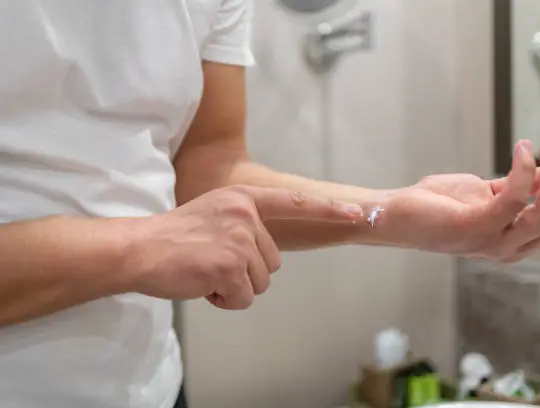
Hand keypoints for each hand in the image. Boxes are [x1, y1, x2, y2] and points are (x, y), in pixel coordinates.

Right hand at [126, 185, 362, 308]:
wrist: (139, 248)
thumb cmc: (174, 238)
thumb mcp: (214, 215)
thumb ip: (244, 224)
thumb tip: (264, 256)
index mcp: (243, 199)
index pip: (295, 203)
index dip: (330, 210)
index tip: (360, 213)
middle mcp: (245, 215)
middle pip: (272, 261)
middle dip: (246, 271)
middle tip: (212, 264)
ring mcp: (238, 239)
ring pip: (259, 281)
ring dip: (234, 286)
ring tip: (205, 271)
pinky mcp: (229, 265)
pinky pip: (243, 297)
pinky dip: (225, 300)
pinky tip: (202, 284)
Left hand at [370, 139, 539, 261]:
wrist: (397, 214)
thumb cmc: (438, 205)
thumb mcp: (487, 193)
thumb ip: (518, 189)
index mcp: (516, 241)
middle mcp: (510, 247)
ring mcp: (493, 241)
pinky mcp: (475, 227)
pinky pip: (515, 196)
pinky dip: (524, 168)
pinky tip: (520, 148)